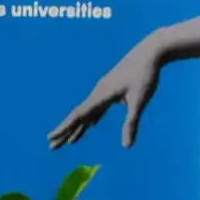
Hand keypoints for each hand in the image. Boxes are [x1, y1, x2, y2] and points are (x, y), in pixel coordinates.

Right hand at [49, 34, 163, 148]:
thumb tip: (127, 146)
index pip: (78, 115)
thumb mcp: (139, 101)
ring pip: (87, 112)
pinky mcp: (111, 89)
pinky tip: (91, 125)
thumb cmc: (144, 76)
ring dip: (78, 127)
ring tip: (69, 142)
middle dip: (65, 131)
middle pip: (78, 116)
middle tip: (52, 146)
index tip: (51, 138)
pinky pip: (97, 107)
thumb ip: (131, 123)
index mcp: (101, 95)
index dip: (64, 128)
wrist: (149, 53)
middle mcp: (98, 93)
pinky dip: (91, 118)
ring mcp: (104, 91)